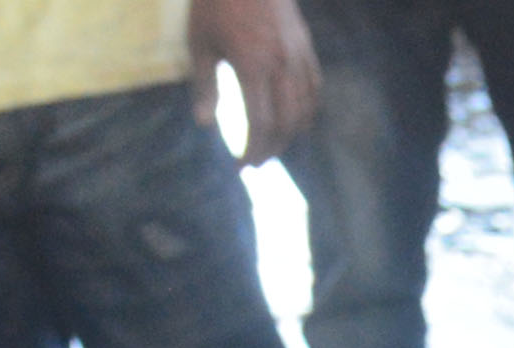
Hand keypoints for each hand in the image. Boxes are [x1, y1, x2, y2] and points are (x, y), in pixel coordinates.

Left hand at [189, 0, 319, 161]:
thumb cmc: (214, 3)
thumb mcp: (199, 42)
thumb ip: (204, 85)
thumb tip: (204, 125)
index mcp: (253, 65)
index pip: (261, 123)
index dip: (253, 151)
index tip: (240, 166)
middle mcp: (281, 65)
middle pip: (286, 123)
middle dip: (271, 149)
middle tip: (255, 163)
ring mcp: (298, 55)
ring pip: (304, 109)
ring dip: (289, 134)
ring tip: (272, 145)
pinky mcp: (306, 46)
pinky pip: (314, 88)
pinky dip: (306, 110)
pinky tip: (293, 119)